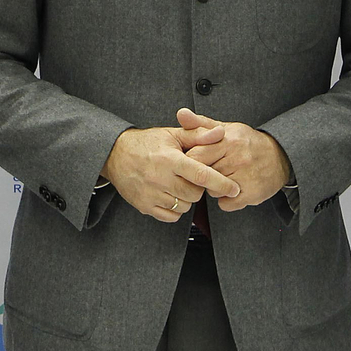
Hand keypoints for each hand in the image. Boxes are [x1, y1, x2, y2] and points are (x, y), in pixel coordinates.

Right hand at [102, 125, 237, 221]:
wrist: (115, 154)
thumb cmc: (146, 143)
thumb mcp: (172, 134)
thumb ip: (198, 135)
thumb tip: (221, 133)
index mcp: (170, 159)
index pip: (201, 175)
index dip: (221, 183)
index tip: (234, 188)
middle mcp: (160, 178)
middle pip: (195, 194)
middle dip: (199, 188)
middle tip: (192, 178)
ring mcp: (151, 194)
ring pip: (184, 206)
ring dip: (187, 198)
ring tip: (178, 184)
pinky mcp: (144, 206)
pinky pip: (170, 216)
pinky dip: (175, 208)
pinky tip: (170, 194)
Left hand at [176, 109, 292, 210]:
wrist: (280, 156)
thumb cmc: (247, 142)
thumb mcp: (226, 128)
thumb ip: (201, 124)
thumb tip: (181, 114)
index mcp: (228, 141)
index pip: (195, 155)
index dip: (190, 161)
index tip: (192, 161)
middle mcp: (237, 159)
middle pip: (202, 175)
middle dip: (202, 174)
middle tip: (211, 169)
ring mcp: (246, 177)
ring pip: (212, 190)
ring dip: (214, 187)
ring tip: (224, 177)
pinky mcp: (252, 194)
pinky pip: (226, 204)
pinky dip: (226, 200)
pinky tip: (231, 189)